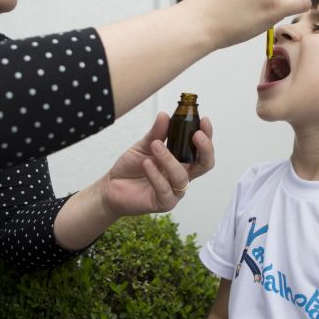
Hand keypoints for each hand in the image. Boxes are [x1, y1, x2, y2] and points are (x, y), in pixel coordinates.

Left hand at [99, 112, 213, 216]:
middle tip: (196, 134)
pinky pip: (165, 189)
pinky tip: (147, 164)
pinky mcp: (163, 203)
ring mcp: (174, 190)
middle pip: (204, 165)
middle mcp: (181, 175)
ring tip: (155, 145)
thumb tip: (165, 115)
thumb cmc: (132, 166)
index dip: (207, 136)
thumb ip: (156, 133)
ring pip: (181, 176)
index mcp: (181, 160)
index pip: (201, 149)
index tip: (204, 120)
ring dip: (169, 159)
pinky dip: (156, 175)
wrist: (111, 186)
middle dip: (205, 149)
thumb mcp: (144, 145)